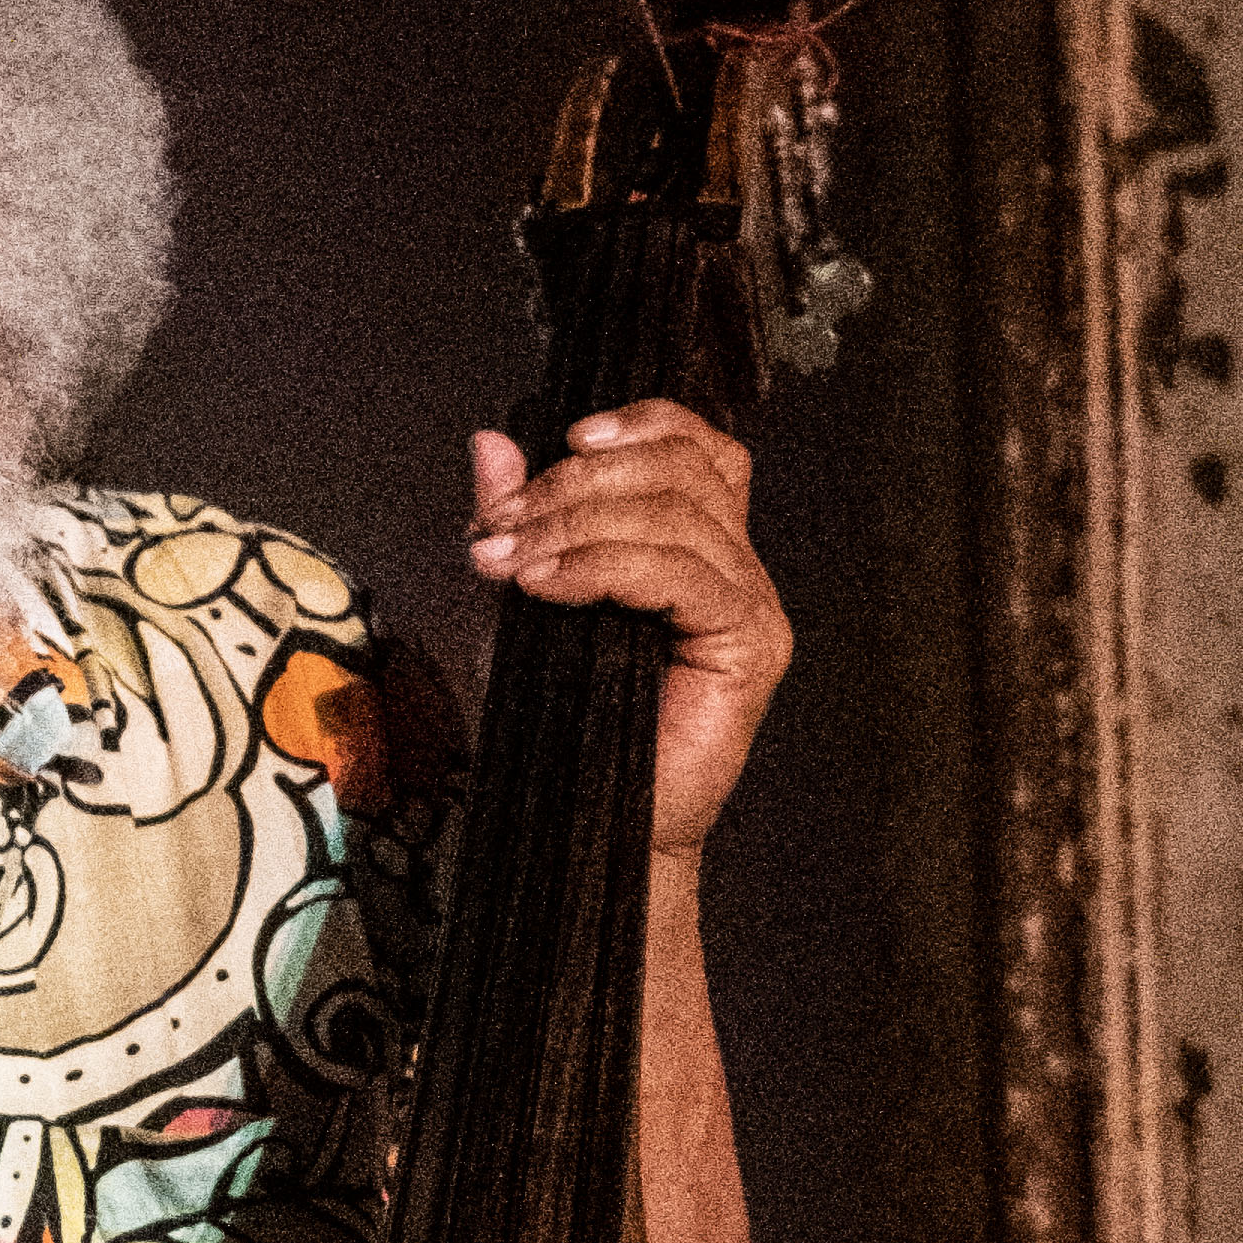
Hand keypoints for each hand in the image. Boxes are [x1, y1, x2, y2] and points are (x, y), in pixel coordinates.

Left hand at [467, 404, 787, 857]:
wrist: (588, 818)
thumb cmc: (566, 720)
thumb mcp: (523, 596)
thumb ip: (519, 519)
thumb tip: (491, 442)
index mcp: (696, 544)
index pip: (697, 446)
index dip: (640, 423)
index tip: (563, 440)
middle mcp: (734, 565)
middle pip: (680, 468)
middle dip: (577, 483)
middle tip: (504, 524)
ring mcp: (750, 603)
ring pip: (676, 514)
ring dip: (575, 525)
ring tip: (511, 561)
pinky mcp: (750, 643)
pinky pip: (680, 574)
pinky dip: (603, 567)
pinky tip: (548, 587)